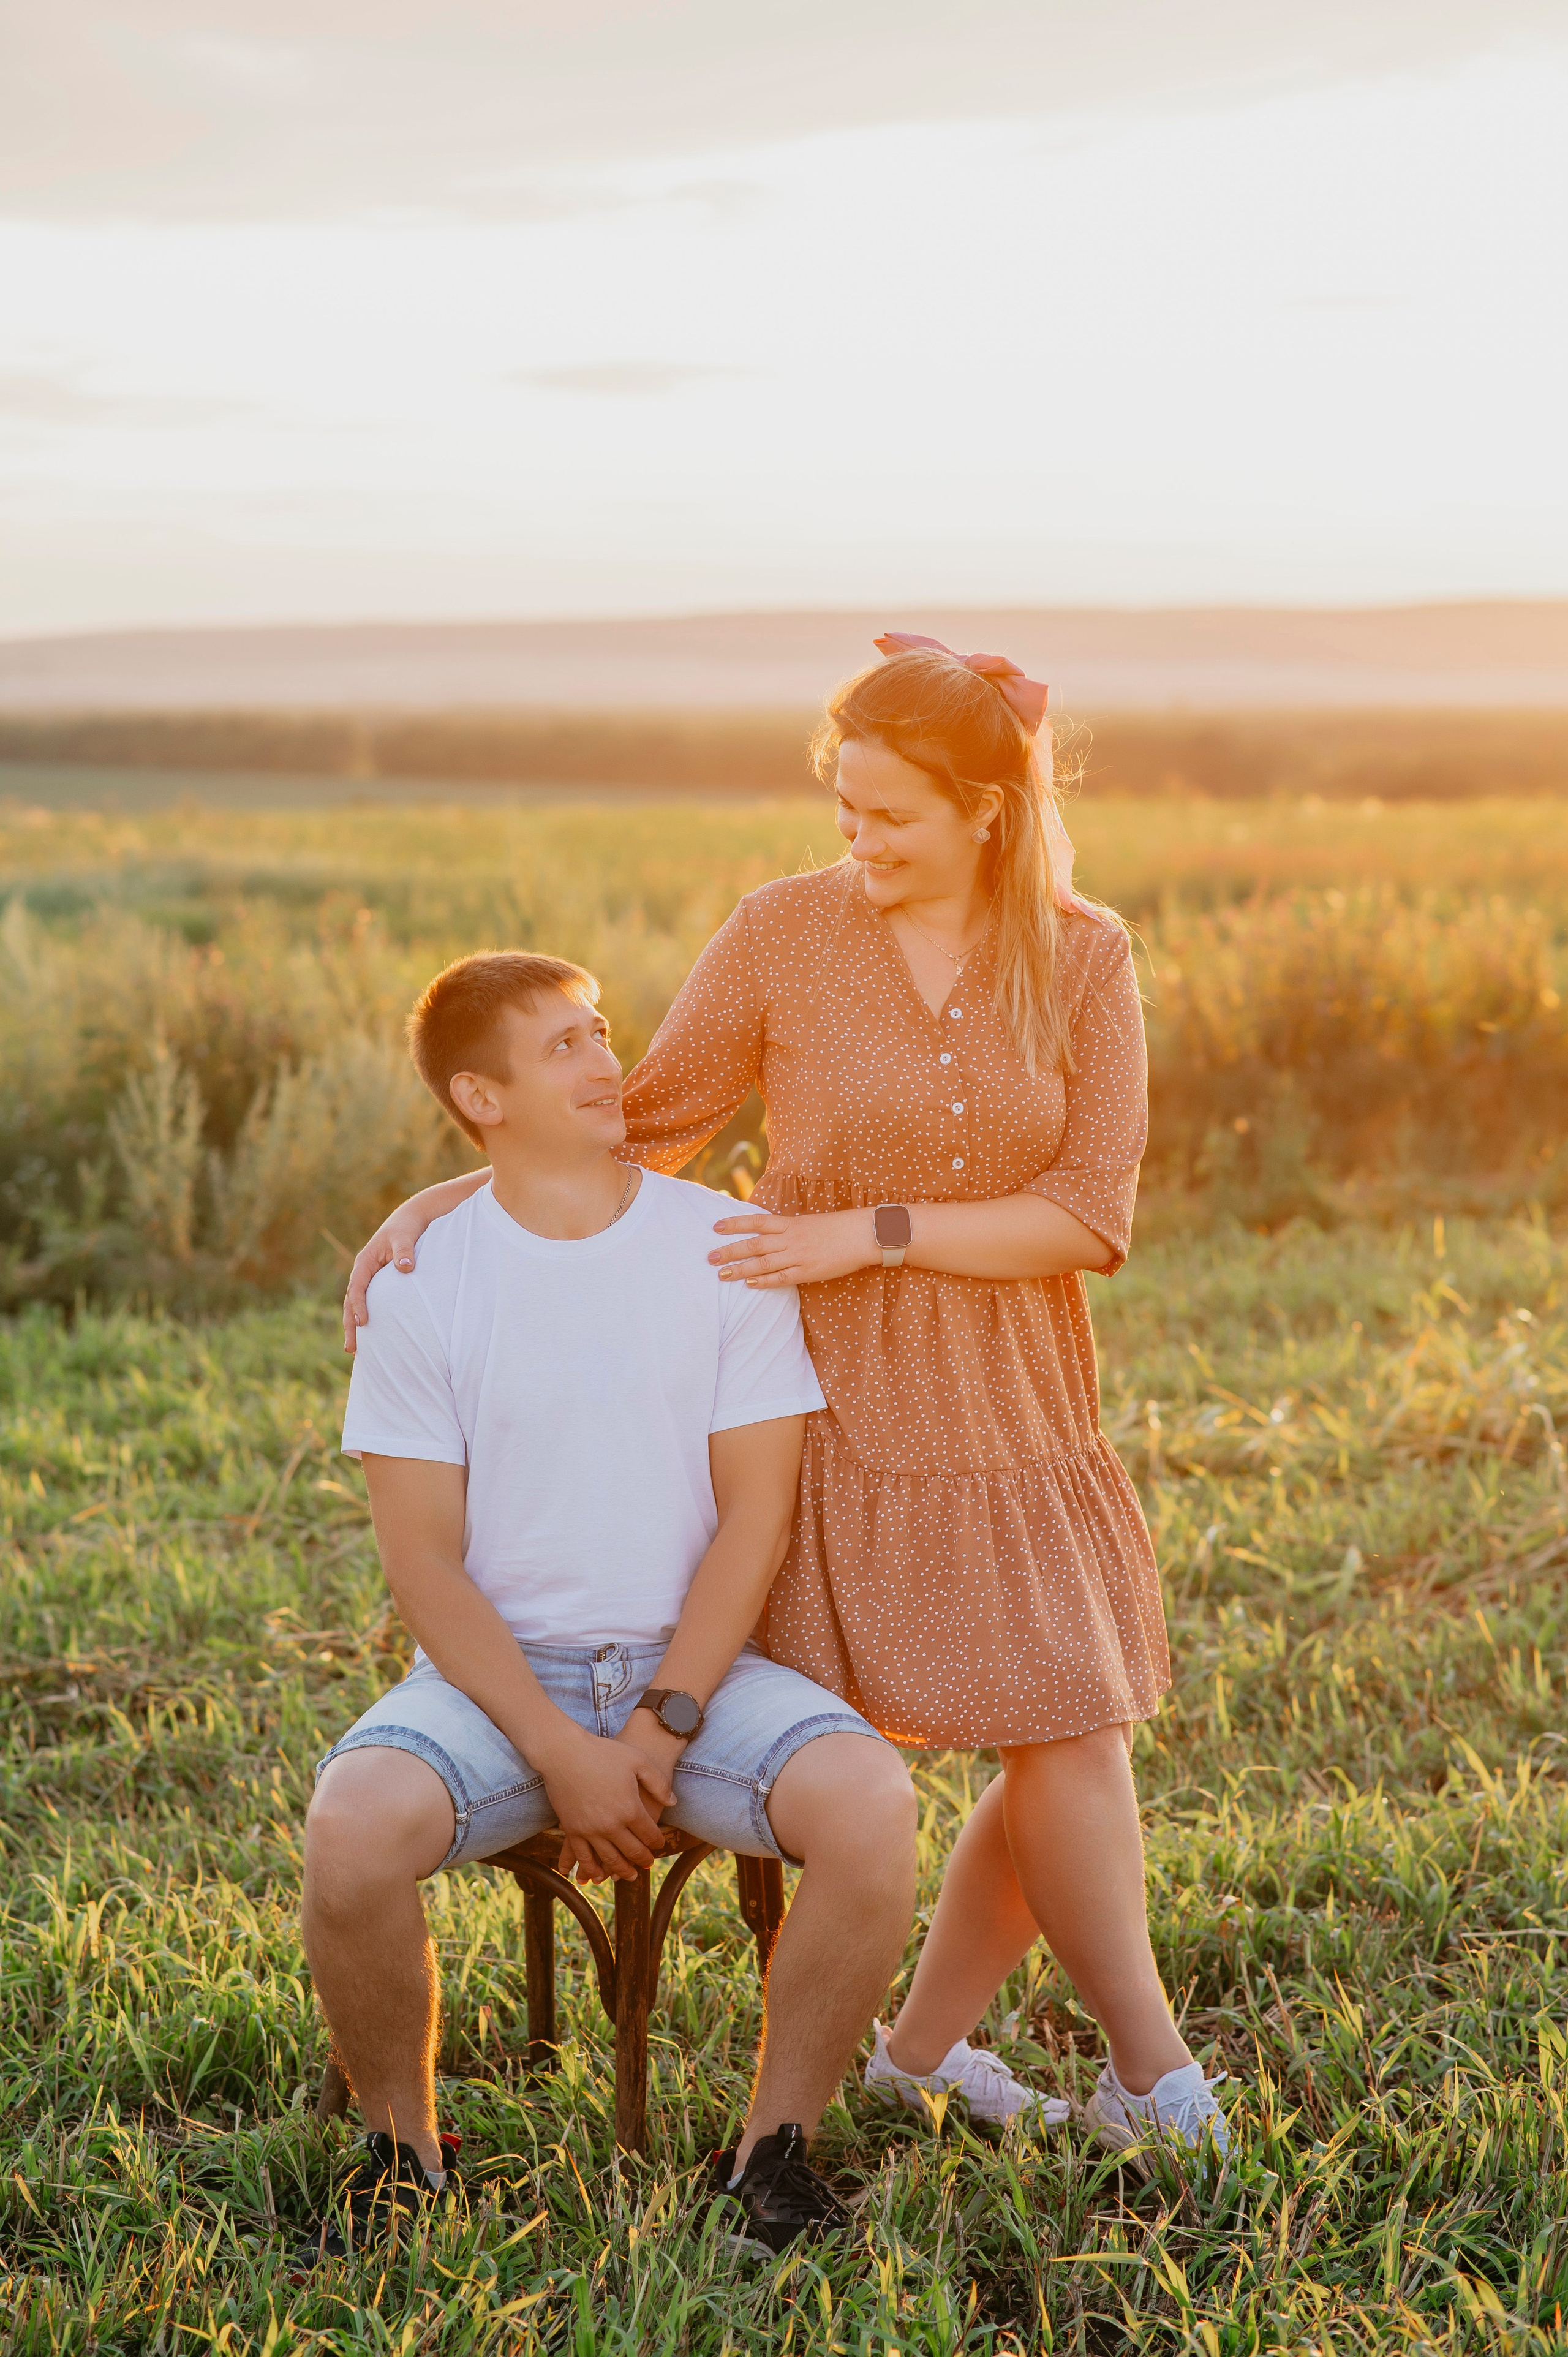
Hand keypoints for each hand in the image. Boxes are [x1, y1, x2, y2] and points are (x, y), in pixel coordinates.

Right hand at [342, 1222, 417, 1350]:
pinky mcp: (377, 1285)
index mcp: (365, 1262)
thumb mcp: (405, 1237)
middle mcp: (363, 1272)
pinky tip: (369, 1337)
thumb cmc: (406, 1229)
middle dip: (350, 1325)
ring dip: (354, 1327)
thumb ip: (405, 1251)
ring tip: (354, 1351)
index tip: (363, 1322)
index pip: (357, 1287)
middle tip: (351, 1348)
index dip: (359, 1305)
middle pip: (351, 1301)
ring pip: (356, 1306)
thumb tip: (406, 1267)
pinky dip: (365, 1319)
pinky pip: (368, 1304)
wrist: (409, 1221)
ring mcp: (369, 1279)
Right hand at [541, 1725, 671, 1883]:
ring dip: (621, 1870)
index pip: (649, 1834)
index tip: (660, 1845)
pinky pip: (583, 1856)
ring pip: (609, 1859)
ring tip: (629, 1875)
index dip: (657, 1842)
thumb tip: (673, 1802)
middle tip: (648, 1864)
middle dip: (642, 1859)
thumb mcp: (638, 1761)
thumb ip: (658, 1783)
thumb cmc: (603, 1752)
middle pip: (632, 1851)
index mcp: (630, 1809)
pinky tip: (597, 1875)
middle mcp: (612, 1825)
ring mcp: (590, 1830)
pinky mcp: (572, 1830)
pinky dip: (591, 1868)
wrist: (564, 1752)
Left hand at [708, 1207, 878, 1289]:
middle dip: (730, 1250)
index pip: (757, 1222)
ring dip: (740, 1269)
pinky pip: (781, 1278)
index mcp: (791, 1223)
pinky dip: (764, 1281)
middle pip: (754, 1244)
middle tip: (710, 1258)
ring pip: (763, 1263)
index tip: (716, 1227)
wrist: (863, 1235)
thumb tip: (772, 1234)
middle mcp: (791, 1238)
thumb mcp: (810, 1222)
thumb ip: (790, 1229)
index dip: (735, 1224)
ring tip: (722, 1274)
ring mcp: (798, 1255)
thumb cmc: (839, 1227)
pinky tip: (749, 1284)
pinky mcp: (808, 1271)